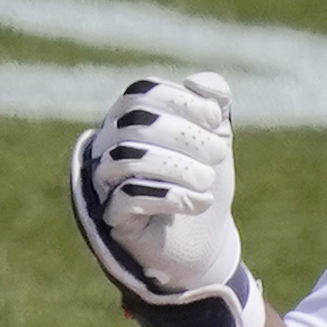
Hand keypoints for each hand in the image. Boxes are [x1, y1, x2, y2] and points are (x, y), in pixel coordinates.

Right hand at [68, 72, 264, 326]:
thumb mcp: (216, 140)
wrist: (204, 243)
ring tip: (209, 181)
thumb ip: (214, 105)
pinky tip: (199, 203)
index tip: (216, 119)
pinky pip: (128, 198)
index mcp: (130, 120)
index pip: (142, 92)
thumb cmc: (203, 184)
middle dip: (183, 133)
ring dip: (177, 165)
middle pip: (134, 122)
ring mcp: (106, 183)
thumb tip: (201, 83)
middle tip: (220, 152)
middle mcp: (109, 145)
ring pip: (127, 157)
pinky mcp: (112, 219)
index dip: (179, 99)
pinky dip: (168, 196)